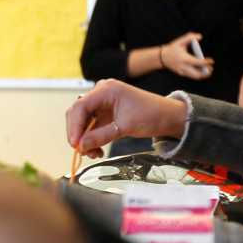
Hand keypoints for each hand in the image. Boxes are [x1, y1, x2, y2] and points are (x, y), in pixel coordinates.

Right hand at [66, 79, 188, 157]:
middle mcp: (101, 93)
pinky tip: (96, 149)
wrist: (168, 117)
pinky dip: (91, 138)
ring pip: (83, 121)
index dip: (74, 127)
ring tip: (93, 153)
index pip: (80, 107)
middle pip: (77, 113)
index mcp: (106, 89)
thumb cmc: (151, 115)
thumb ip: (100, 136)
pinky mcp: (105, 112)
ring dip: (84, 139)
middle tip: (82, 151)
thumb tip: (81, 146)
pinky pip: (91, 126)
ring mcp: (102, 102)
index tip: (75, 144)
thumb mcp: (124, 127)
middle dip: (78, 134)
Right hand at [159, 32, 212, 79]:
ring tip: (208, 71)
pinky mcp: (181, 74)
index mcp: (184, 59)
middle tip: (211, 68)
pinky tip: (202, 71)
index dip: (205, 62)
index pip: (197, 62)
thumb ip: (190, 37)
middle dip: (205, 73)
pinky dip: (198, 74)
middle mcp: (183, 67)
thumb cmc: (173, 48)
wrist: (162, 58)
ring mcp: (182, 72)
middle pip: (197, 74)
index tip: (212, 61)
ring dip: (203, 75)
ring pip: (195, 77)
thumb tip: (200, 36)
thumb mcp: (180, 41)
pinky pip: (192, 76)